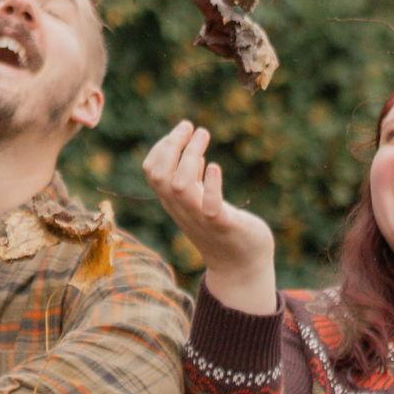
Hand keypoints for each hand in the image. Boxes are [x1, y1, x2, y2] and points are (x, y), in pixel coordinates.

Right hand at [142, 120, 276, 313]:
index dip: (161, 147)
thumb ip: (196, 182)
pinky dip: (211, 186)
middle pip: (161, 175)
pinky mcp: (224, 226)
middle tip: (190, 126)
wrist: (240, 267)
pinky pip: (210, 208)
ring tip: (204, 135)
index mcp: (175, 202)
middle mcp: (183, 209)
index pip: (152, 171)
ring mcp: (201, 218)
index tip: (182, 131)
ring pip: (180, 186)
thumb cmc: (224, 230)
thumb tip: (196, 156)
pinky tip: (215, 167)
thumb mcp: (203, 202)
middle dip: (172, 145)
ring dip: (190, 156)